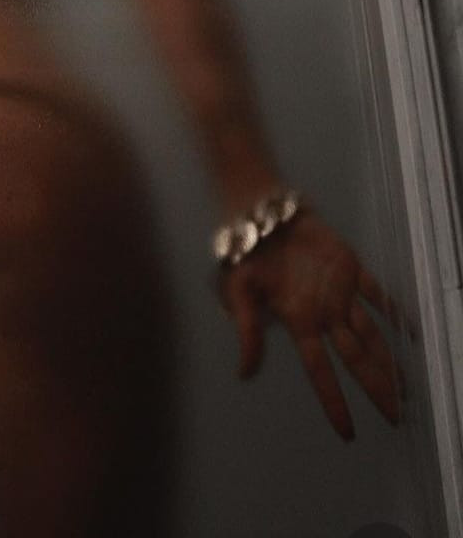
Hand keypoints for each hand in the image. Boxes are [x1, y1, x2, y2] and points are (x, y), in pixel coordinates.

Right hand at [220, 209, 400, 439]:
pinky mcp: (348, 266)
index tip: (347, 433)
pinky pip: (375, 292)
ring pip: (371, 334)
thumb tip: (245, 373)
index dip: (334, 401)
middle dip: (377, 388)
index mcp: (297, 323)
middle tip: (398, 418)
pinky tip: (410, 330)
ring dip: (389, 360)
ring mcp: (338, 292)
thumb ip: (247, 331)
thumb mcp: (237, 293)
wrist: (258, 213)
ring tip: (407, 390)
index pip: (320, 372)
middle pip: (355, 359)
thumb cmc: (244, 254)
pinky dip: (393, 310)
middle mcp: (322, 314)